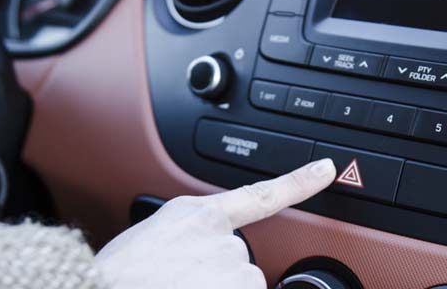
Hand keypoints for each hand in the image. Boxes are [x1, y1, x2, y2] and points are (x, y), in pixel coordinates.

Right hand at [95, 158, 336, 288]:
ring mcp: (231, 268)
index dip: (299, 182)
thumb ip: (190, 234)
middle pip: (241, 261)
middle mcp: (221, 238)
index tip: (328, 170)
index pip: (261, 195)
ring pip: (242, 286)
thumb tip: (208, 250)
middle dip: (218, 277)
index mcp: (197, 215)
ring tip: (178, 288)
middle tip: (180, 282)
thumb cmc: (118, 274)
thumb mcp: (152, 236)